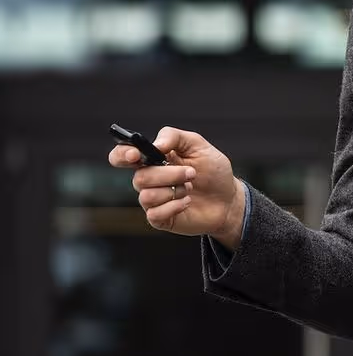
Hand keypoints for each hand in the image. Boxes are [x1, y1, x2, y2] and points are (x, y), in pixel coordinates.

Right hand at [108, 127, 244, 242]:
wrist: (229, 199)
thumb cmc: (213, 171)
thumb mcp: (199, 146)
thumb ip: (175, 137)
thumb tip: (155, 144)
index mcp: (152, 159)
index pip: (122, 156)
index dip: (122, 155)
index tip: (135, 155)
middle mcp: (148, 179)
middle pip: (140, 177)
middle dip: (169, 174)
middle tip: (192, 173)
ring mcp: (153, 200)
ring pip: (147, 196)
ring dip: (174, 190)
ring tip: (191, 188)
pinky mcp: (160, 218)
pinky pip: (155, 214)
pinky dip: (175, 206)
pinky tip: (187, 202)